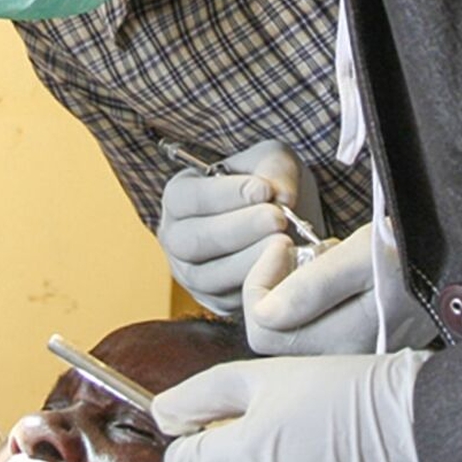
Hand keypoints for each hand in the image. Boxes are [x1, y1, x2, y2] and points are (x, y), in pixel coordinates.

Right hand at [156, 140, 303, 313]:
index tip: (263, 190)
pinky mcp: (215, 301)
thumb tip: (282, 197)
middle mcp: (176, 238)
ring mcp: (192, 274)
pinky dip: (257, 285)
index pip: (187, 198)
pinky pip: (230, 300)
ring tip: (285, 242)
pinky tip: (284, 267)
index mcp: (179, 198)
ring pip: (209, 276)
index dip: (224, 195)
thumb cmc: (267, 187)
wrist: (284, 223)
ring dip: (250, 259)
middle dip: (239, 230)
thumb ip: (274, 170)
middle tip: (278, 219)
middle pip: (193, 241)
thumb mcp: (271, 161)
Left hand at [244, 223, 443, 354]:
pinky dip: (318, 294)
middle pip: (275, 331)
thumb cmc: (418, 250)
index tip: (283, 244)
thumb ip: (312, 287)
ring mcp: (355, 353)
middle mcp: (347, 358)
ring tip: (329, 258)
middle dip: (278, 285)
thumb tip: (265, 314)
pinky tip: (343, 272)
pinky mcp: (363, 341)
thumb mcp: (361, 255)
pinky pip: (318, 323)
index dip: (260, 282)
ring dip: (298, 288)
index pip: (264, 328)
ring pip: (295, 326)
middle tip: (302, 250)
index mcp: (345, 341)